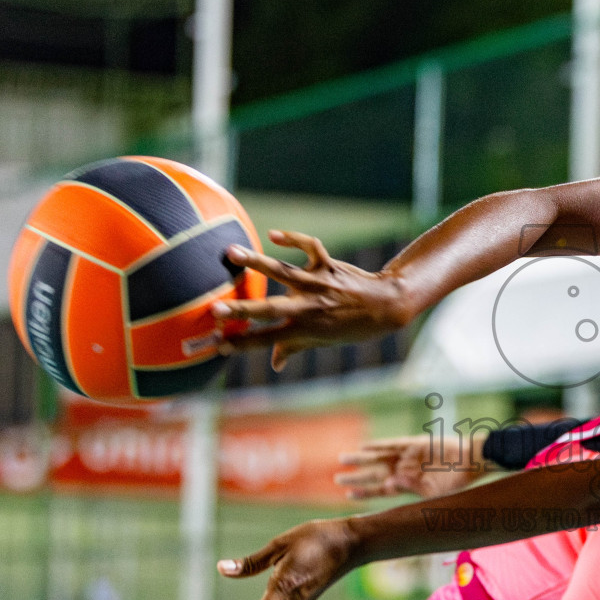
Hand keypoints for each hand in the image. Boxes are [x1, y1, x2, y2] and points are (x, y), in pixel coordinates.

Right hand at [212, 230, 411, 370]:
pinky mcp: (328, 265)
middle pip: (270, 310)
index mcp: (304, 330)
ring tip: (230, 253)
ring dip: (257, 262)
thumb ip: (293, 348)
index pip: (266, 340)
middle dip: (242, 311)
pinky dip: (292, 239)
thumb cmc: (351, 327)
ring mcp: (318, 284)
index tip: (214, 344)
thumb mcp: (322, 340)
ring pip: (284, 271)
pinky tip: (273, 235)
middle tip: (214, 310)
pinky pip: (309, 247)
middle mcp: (309, 307)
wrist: (385, 306)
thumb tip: (274, 364)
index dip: (240, 343)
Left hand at [335, 433, 491, 499]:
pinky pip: (392, 445)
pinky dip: (378, 446)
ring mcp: (408, 457)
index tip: (348, 495)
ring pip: (379, 458)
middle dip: (357, 476)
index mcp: (409, 486)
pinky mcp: (415, 444)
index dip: (365, 492)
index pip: (381, 491)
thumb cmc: (457, 483)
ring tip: (342, 459)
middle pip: (375, 474)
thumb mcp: (435, 495)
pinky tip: (364, 446)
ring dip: (362, 459)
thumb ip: (412, 491)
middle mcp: (405, 471)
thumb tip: (389, 486)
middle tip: (337, 478)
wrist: (472, 462)